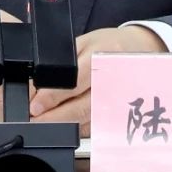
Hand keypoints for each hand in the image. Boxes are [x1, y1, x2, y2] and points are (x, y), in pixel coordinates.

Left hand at [29, 25, 166, 136]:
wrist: (139, 51)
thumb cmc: (107, 46)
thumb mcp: (83, 43)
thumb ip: (60, 62)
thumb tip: (33, 86)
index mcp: (101, 60)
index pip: (73, 82)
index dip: (52, 97)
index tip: (34, 106)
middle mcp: (111, 84)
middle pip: (79, 108)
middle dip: (52, 118)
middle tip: (33, 121)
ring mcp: (116, 103)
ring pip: (86, 122)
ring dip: (62, 126)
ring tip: (43, 124)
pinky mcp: (116, 116)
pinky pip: (93, 128)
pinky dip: (75, 129)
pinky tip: (63, 125)